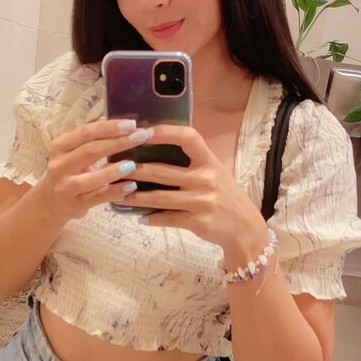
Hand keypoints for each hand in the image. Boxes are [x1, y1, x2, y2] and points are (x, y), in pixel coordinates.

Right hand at [37, 118, 152, 225]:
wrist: (50, 202)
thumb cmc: (69, 172)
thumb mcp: (73, 153)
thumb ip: (92, 141)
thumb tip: (125, 126)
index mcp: (60, 146)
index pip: (87, 132)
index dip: (110, 127)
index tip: (132, 124)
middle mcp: (59, 165)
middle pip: (90, 151)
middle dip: (118, 143)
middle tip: (141, 138)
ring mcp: (66, 187)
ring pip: (90, 178)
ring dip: (113, 171)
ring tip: (133, 165)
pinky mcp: (75, 204)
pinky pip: (97, 198)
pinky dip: (114, 191)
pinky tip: (130, 186)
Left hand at [118, 124, 266, 255]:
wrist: (245, 228)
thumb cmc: (225, 196)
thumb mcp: (215, 172)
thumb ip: (192, 162)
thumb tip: (155, 150)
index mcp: (209, 161)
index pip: (188, 137)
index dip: (165, 132)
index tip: (143, 132)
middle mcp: (206, 178)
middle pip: (162, 171)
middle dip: (135, 170)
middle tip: (115, 168)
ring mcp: (202, 201)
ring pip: (159, 198)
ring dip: (135, 197)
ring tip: (118, 195)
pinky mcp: (198, 222)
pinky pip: (168, 218)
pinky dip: (151, 218)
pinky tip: (139, 217)